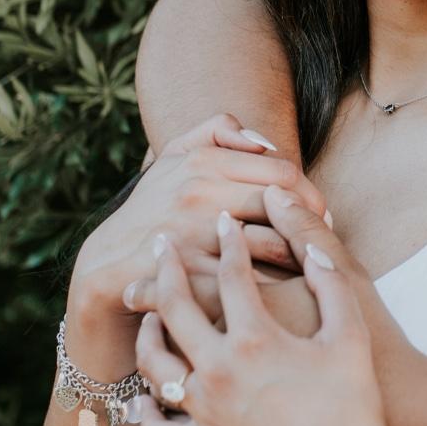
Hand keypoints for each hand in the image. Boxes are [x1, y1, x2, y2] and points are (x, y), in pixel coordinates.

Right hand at [67, 113, 319, 338]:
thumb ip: (218, 132)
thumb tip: (264, 140)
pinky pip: (251, 283)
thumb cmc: (154, 209)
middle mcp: (197, 195)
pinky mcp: (189, 280)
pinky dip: (276, 288)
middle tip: (322, 240)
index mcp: (201, 163)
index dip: (310, 194)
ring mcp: (192, 238)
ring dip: (301, 257)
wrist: (104, 266)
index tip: (319, 212)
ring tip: (311, 265)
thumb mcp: (175, 157)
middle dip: (312, 225)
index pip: (282, 172)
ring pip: (274, 245)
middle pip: (284, 206)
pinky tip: (287, 293)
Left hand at [136, 212, 418, 425]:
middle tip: (161, 241)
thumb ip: (329, 280)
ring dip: (147, 330)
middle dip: (165, 267)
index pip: (230, 274)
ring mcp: (206, 413)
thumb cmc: (356, 407)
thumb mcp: (351, 335)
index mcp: (256, 339)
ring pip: (153, 363)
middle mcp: (219, 372)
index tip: (225, 219)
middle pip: (174, 307)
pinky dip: (146, 406)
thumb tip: (309, 241)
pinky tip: (145, 392)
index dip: (228, 241)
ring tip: (149, 313)